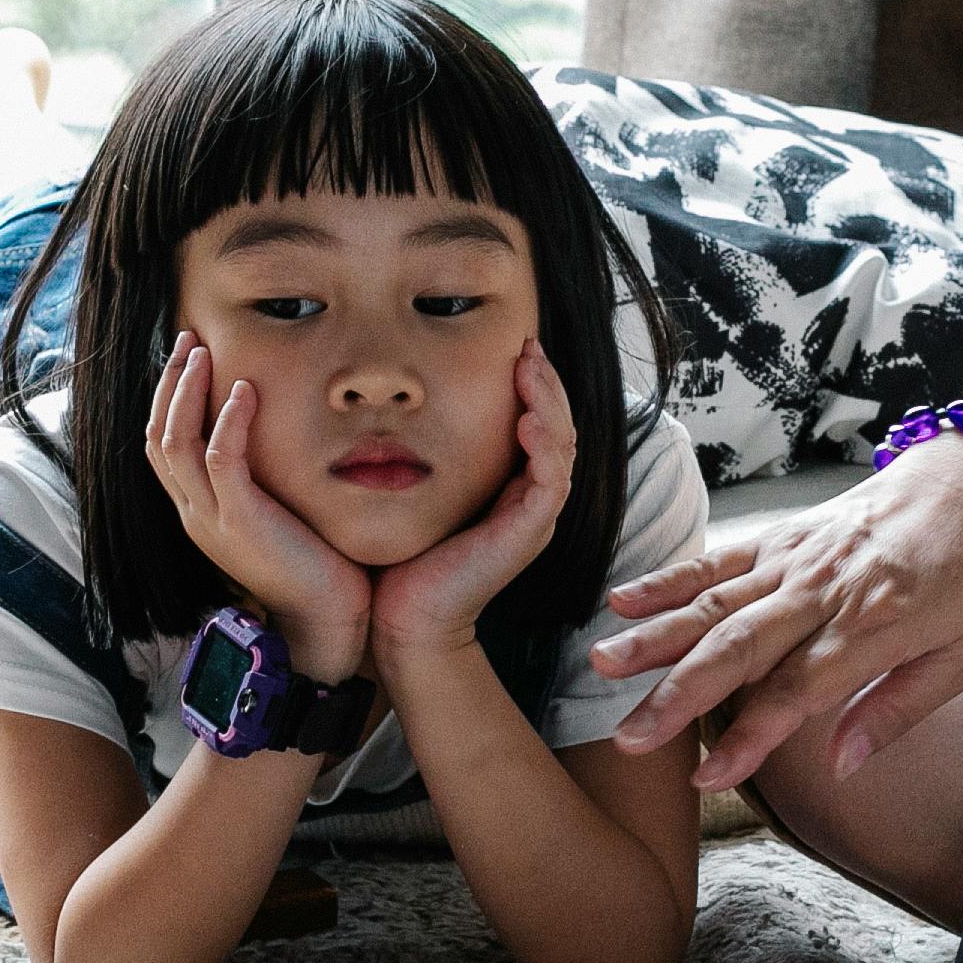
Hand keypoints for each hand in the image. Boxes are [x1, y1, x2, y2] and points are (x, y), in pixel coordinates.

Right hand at [144, 332, 371, 679]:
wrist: (326, 625)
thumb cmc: (315, 568)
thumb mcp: (278, 514)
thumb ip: (265, 479)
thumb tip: (279, 434)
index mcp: (199, 512)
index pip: (163, 445)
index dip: (168, 397)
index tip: (188, 356)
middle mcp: (194, 514)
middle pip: (157, 436)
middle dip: (169, 382)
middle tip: (187, 338)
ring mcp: (212, 520)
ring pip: (176, 443)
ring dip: (187, 391)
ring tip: (204, 352)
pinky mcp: (241, 524)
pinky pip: (220, 462)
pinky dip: (227, 421)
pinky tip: (243, 391)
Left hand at [367, 343, 572, 662]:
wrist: (405, 617)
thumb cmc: (404, 555)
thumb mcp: (418, 488)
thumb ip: (425, 450)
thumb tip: (399, 398)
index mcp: (511, 486)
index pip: (538, 422)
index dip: (532, 383)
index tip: (514, 345)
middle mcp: (531, 498)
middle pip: (559, 426)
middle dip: (547, 382)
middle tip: (528, 344)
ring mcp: (535, 517)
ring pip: (563, 446)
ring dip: (550, 403)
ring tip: (530, 368)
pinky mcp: (528, 534)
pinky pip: (552, 482)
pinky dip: (545, 447)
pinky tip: (526, 420)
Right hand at [589, 431, 962, 789]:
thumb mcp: (962, 655)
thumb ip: (895, 712)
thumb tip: (842, 765)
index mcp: (873, 625)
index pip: (796, 691)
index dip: (750, 736)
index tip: (708, 776)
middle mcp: (824, 590)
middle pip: (739, 648)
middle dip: (678, 695)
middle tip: (631, 737)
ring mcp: (796, 559)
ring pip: (715, 602)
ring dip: (656, 636)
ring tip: (605, 667)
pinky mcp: (782, 536)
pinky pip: (718, 559)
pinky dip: (669, 579)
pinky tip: (623, 600)